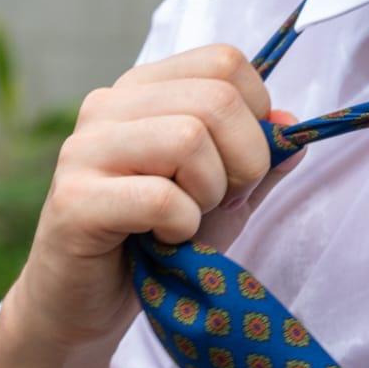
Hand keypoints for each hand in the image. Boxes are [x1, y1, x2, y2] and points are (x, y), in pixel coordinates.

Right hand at [1, 44, 307, 354]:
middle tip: (218, 202)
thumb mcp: (221, 195)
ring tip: (187, 220)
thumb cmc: (155, 241)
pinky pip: (160, 198)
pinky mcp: (74, 200)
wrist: (84, 306)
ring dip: (209, 194)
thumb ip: (259, 159)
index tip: (239, 163)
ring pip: (188, 139)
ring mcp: (84, 148)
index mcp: (143, 88)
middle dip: (243, 162)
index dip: (255, 115)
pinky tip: (163, 240)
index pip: (224, 61)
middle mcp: (108, 104)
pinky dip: (181, 226)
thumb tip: (293, 126)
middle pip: (216, 99)